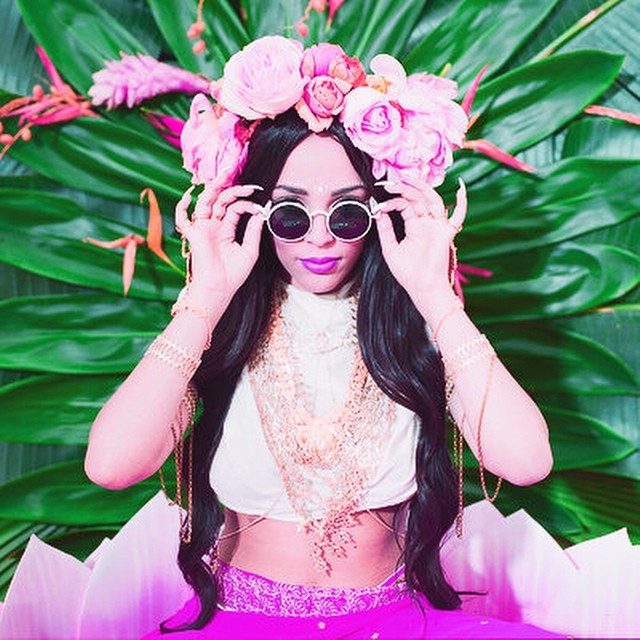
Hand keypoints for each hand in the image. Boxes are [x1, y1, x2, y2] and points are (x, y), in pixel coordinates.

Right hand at [174, 183, 263, 306]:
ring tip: (224, 175)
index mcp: (226, 229)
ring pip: (206, 202)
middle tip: (242, 179)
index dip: (247, 203)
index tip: (259, 207)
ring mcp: (203, 229)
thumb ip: (253, 231)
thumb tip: (260, 213)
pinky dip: (181, 206)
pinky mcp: (194, 234)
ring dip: (213, 188)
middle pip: (220, 200)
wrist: (220, 288)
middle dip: (230, 187)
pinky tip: (189, 196)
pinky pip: (182, 218)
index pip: (235, 208)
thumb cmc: (234, 274)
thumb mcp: (250, 250)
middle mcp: (214, 226)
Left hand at [374, 177, 465, 300]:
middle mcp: (426, 223)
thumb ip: (385, 229)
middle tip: (390, 182)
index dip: (391, 202)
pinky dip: (462, 202)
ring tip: (408, 178)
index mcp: (414, 226)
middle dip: (405, 187)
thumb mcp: (390, 248)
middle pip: (418, 197)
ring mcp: (437, 226)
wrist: (421, 288)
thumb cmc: (407, 273)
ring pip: (433, 199)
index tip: (378, 207)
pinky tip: (461, 188)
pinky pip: (459, 215)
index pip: (404, 205)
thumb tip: (378, 211)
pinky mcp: (446, 232)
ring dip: (422, 187)